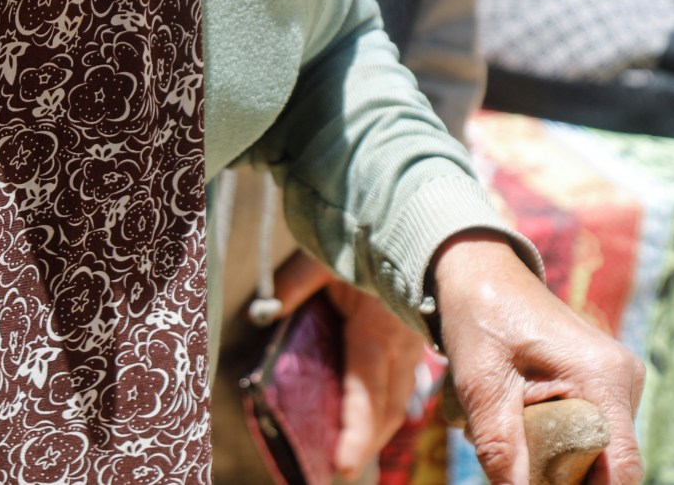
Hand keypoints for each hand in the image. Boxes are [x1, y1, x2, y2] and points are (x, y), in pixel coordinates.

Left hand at [268, 250, 427, 478]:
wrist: (411, 214)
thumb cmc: (361, 235)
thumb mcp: (322, 256)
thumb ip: (293, 287)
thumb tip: (262, 315)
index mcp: (376, 329)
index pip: (366, 392)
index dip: (355, 432)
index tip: (341, 463)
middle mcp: (399, 343)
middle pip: (386, 407)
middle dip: (365, 443)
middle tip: (339, 471)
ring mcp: (410, 342)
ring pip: (398, 398)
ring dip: (377, 429)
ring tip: (352, 454)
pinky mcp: (412, 337)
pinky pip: (403, 381)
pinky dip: (386, 406)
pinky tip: (375, 419)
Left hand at [432, 235, 644, 484]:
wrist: (481, 274)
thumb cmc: (479, 318)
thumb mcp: (481, 384)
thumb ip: (501, 448)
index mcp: (603, 374)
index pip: (621, 466)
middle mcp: (624, 376)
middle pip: (608, 462)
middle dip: (563, 473)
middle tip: (514, 454)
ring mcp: (619, 378)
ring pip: (599, 448)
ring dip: (558, 454)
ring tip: (510, 425)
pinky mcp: (606, 381)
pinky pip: (593, 428)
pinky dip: (560, 435)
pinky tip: (523, 414)